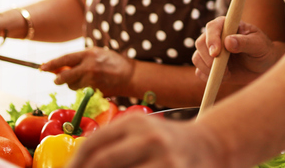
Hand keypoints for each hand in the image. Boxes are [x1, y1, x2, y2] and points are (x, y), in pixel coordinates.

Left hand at [40, 48, 135, 93]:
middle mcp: (89, 66)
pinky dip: (83, 89)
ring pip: (72, 86)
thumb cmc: (112, 62)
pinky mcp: (95, 90)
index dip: (52, 64)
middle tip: (56, 80)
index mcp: (88, 54)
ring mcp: (92, 80)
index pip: (65, 59)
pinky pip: (82, 91)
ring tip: (84, 79)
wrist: (130, 75)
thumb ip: (79, 59)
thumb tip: (60, 67)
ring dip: (73, 84)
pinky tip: (93, 84)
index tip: (42, 67)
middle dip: (58, 79)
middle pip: (65, 76)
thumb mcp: (96, 54)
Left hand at [66, 112, 225, 167]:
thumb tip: (78, 166)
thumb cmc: (165, 144)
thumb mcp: (140, 133)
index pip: (93, 144)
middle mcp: (148, 136)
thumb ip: (113, 144)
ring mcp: (163, 158)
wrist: (210, 145)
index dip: (75, 164)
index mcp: (135, 121)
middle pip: (102, 163)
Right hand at [193, 18, 278, 84]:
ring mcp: (210, 51)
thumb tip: (228, 41)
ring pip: (197, 58)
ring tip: (228, 74)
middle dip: (209, 59)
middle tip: (226, 69)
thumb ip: (244, 42)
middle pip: (200, 43)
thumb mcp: (258, 45)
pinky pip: (199, 72)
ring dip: (209, 69)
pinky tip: (224, 77)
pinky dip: (208, 77)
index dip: (212, 39)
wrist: (263, 67)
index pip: (212, 27)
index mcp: (227, 25)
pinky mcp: (209, 66)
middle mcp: (215, 36)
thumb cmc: (263, 50)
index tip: (216, 53)